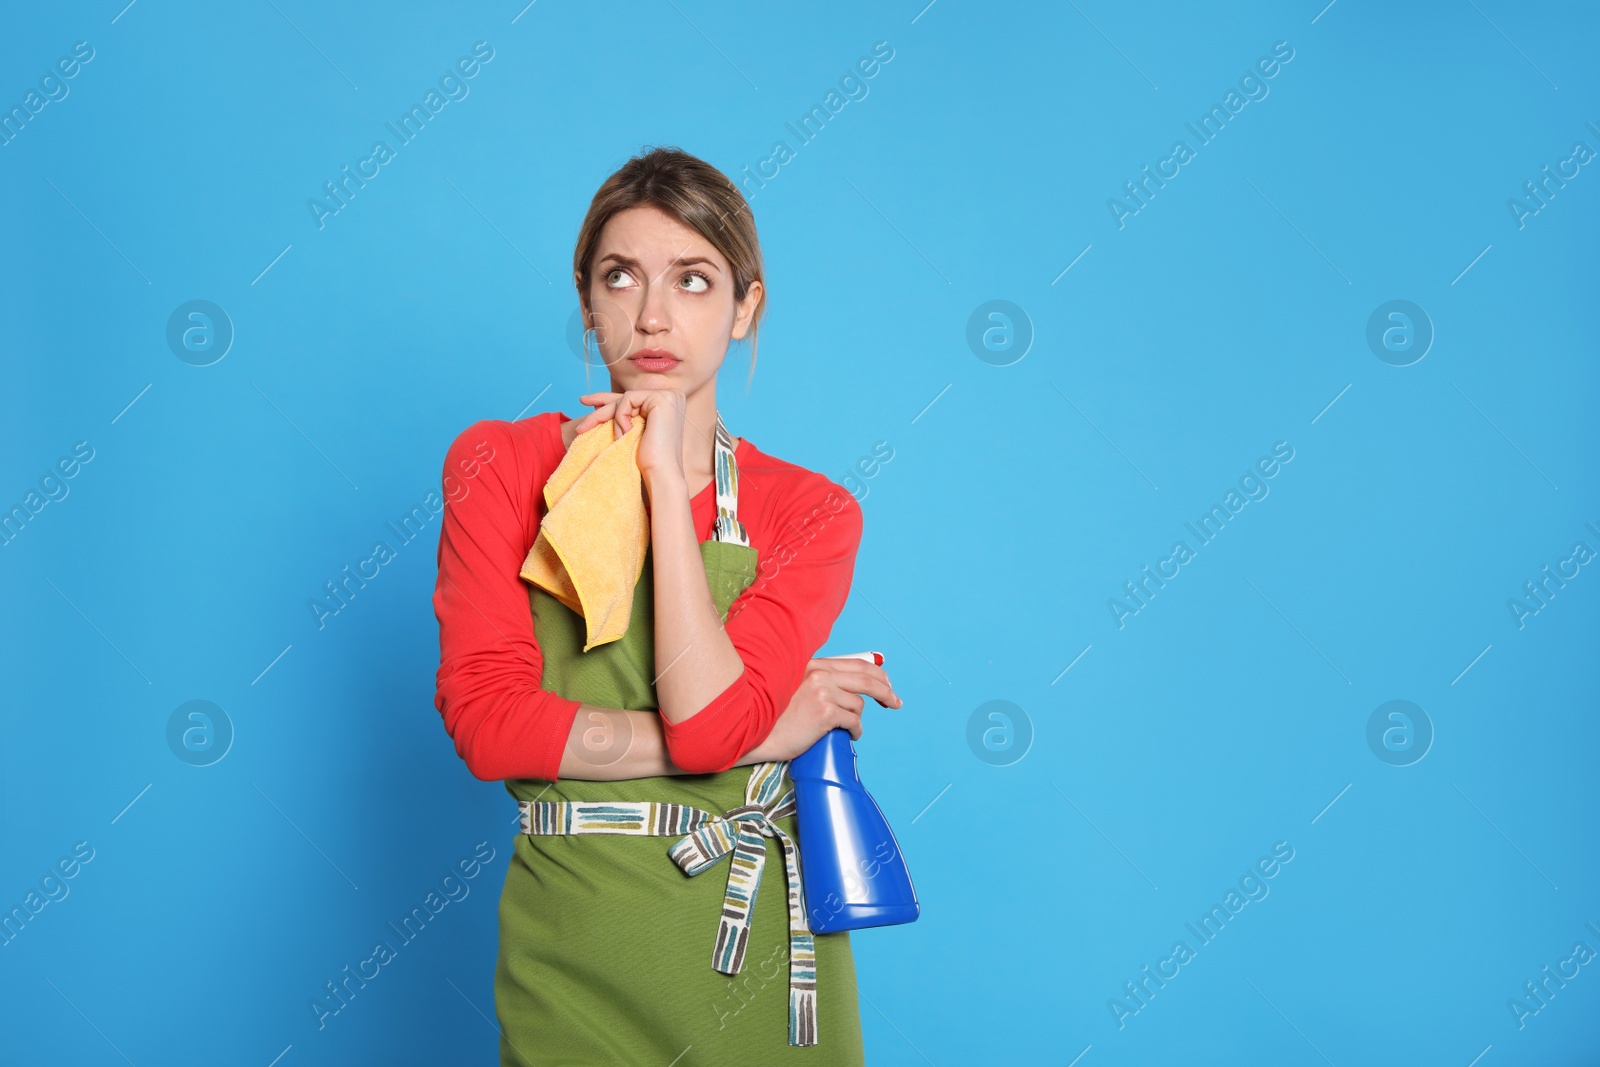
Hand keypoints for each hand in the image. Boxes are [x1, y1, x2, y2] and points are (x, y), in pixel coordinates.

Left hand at [572, 389, 687, 480]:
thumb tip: (598, 402)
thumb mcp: (632, 432)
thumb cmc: (648, 461)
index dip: (607, 400)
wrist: (661, 475)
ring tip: (618, 438)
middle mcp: (672, 396)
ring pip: (624, 399)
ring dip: (615, 420)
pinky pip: (628, 400)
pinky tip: (626, 433)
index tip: (584, 401)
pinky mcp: (662, 399)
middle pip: (627, 398)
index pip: (632, 399)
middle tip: (581, 412)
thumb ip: (624, 415)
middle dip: (601, 407)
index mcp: (668, 404)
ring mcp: (669, 396)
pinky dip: (621, 417)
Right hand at [745, 657, 903, 763]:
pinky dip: (856, 731)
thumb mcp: (798, 688)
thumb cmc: (777, 715)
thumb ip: (822, 682)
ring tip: (847, 728)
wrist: (756, 732)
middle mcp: (819, 674)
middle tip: (895, 702)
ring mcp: (822, 692)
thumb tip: (857, 687)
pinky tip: (850, 735)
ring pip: (859, 704)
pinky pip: (854, 721)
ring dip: (857, 719)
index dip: (878, 675)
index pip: (857, 664)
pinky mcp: (824, 712)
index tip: (887, 685)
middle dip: (886, 691)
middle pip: (867, 679)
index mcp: (814, 665)